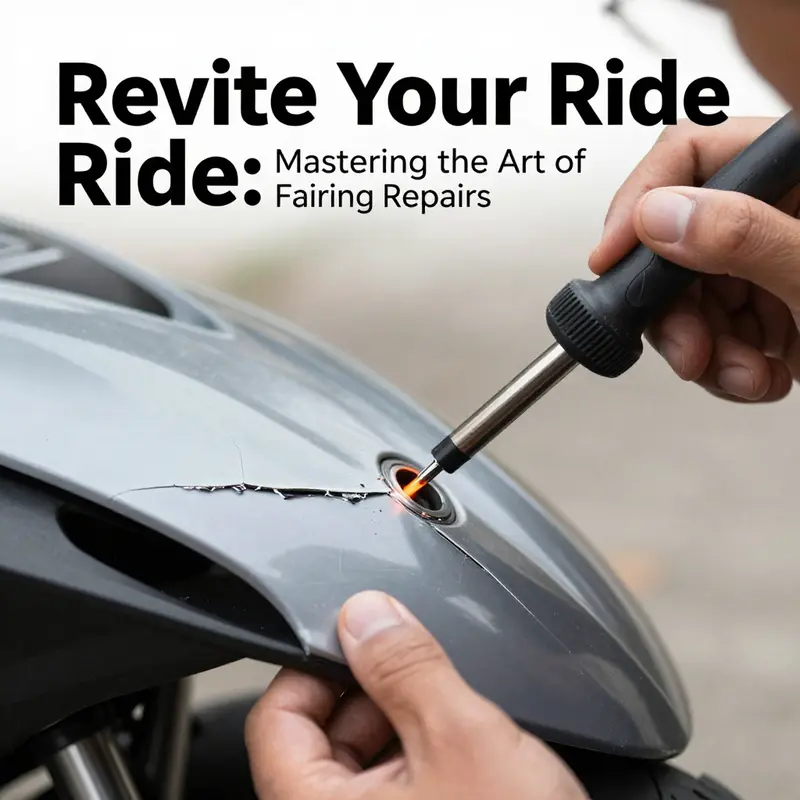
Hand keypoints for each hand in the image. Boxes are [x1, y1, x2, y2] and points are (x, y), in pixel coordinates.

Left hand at [245, 591, 586, 799]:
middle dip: (370, 696)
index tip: (360, 640)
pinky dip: (422, 760)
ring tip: (454, 720)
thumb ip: (407, 666)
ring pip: (361, 765)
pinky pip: (394, 791)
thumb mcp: (464, 739)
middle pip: (318, 738)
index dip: (316, 667)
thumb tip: (366, 614)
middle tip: (421, 676)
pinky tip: (464, 755)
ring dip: (403, 727)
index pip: (276, 717)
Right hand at [591, 116, 799, 402]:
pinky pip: (717, 330)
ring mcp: (775, 259)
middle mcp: (784, 211)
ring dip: (706, 350)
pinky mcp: (772, 305)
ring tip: (744, 375)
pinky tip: (759, 375)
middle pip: (680, 239)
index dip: (642, 202)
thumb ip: (748, 240)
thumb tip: (663, 216)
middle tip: (687, 350)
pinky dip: (728, 366)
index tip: (613, 256)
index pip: (696, 154)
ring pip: (693, 296)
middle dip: (677, 309)